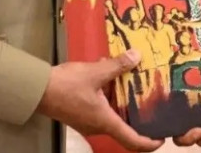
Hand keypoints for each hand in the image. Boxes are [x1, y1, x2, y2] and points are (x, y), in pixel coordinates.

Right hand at [36, 50, 160, 151]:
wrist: (38, 89)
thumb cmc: (67, 85)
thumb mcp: (95, 72)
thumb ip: (117, 66)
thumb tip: (137, 56)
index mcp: (105, 122)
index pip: (132, 140)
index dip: (149, 143)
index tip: (163, 138)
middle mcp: (98, 126)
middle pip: (124, 128)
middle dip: (139, 117)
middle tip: (154, 105)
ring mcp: (88, 122)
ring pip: (112, 116)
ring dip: (122, 102)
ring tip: (134, 83)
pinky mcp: (80, 114)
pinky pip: (102, 109)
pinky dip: (110, 97)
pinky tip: (110, 76)